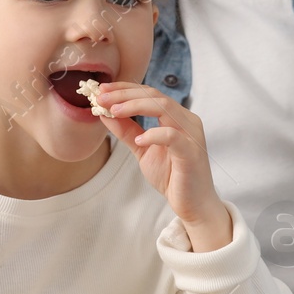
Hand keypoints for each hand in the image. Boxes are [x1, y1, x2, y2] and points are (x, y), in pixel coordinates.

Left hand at [90, 82, 230, 251]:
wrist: (192, 204)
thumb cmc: (171, 175)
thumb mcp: (142, 149)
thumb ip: (126, 131)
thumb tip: (105, 113)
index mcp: (176, 117)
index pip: (149, 93)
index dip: (124, 89)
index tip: (101, 90)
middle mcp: (186, 120)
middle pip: (154, 95)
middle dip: (125, 94)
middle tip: (101, 97)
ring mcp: (191, 135)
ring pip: (164, 107)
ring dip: (135, 106)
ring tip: (113, 111)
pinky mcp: (192, 152)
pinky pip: (172, 136)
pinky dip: (153, 135)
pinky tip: (138, 140)